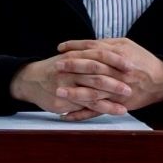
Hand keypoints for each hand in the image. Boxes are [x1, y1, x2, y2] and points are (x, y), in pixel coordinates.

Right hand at [8, 52, 132, 121]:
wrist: (31, 79)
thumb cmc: (55, 68)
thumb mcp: (70, 56)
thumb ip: (87, 55)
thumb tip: (109, 52)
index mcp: (75, 55)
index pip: (98, 54)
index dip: (115, 59)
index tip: (131, 63)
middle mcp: (71, 68)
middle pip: (97, 71)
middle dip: (115, 77)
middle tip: (132, 81)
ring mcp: (68, 84)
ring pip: (93, 90)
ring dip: (111, 95)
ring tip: (127, 100)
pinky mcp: (66, 99)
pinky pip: (87, 104)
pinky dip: (103, 108)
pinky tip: (116, 111)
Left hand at [57, 38, 162, 111]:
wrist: (162, 81)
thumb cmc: (142, 59)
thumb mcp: (127, 44)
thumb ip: (107, 44)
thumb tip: (88, 44)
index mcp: (118, 54)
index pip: (93, 49)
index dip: (75, 48)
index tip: (60, 48)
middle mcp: (117, 72)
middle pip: (91, 68)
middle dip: (72, 67)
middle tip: (55, 67)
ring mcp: (117, 90)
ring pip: (93, 92)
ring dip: (74, 93)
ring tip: (58, 91)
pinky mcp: (118, 104)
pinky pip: (98, 110)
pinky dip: (83, 114)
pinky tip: (68, 115)